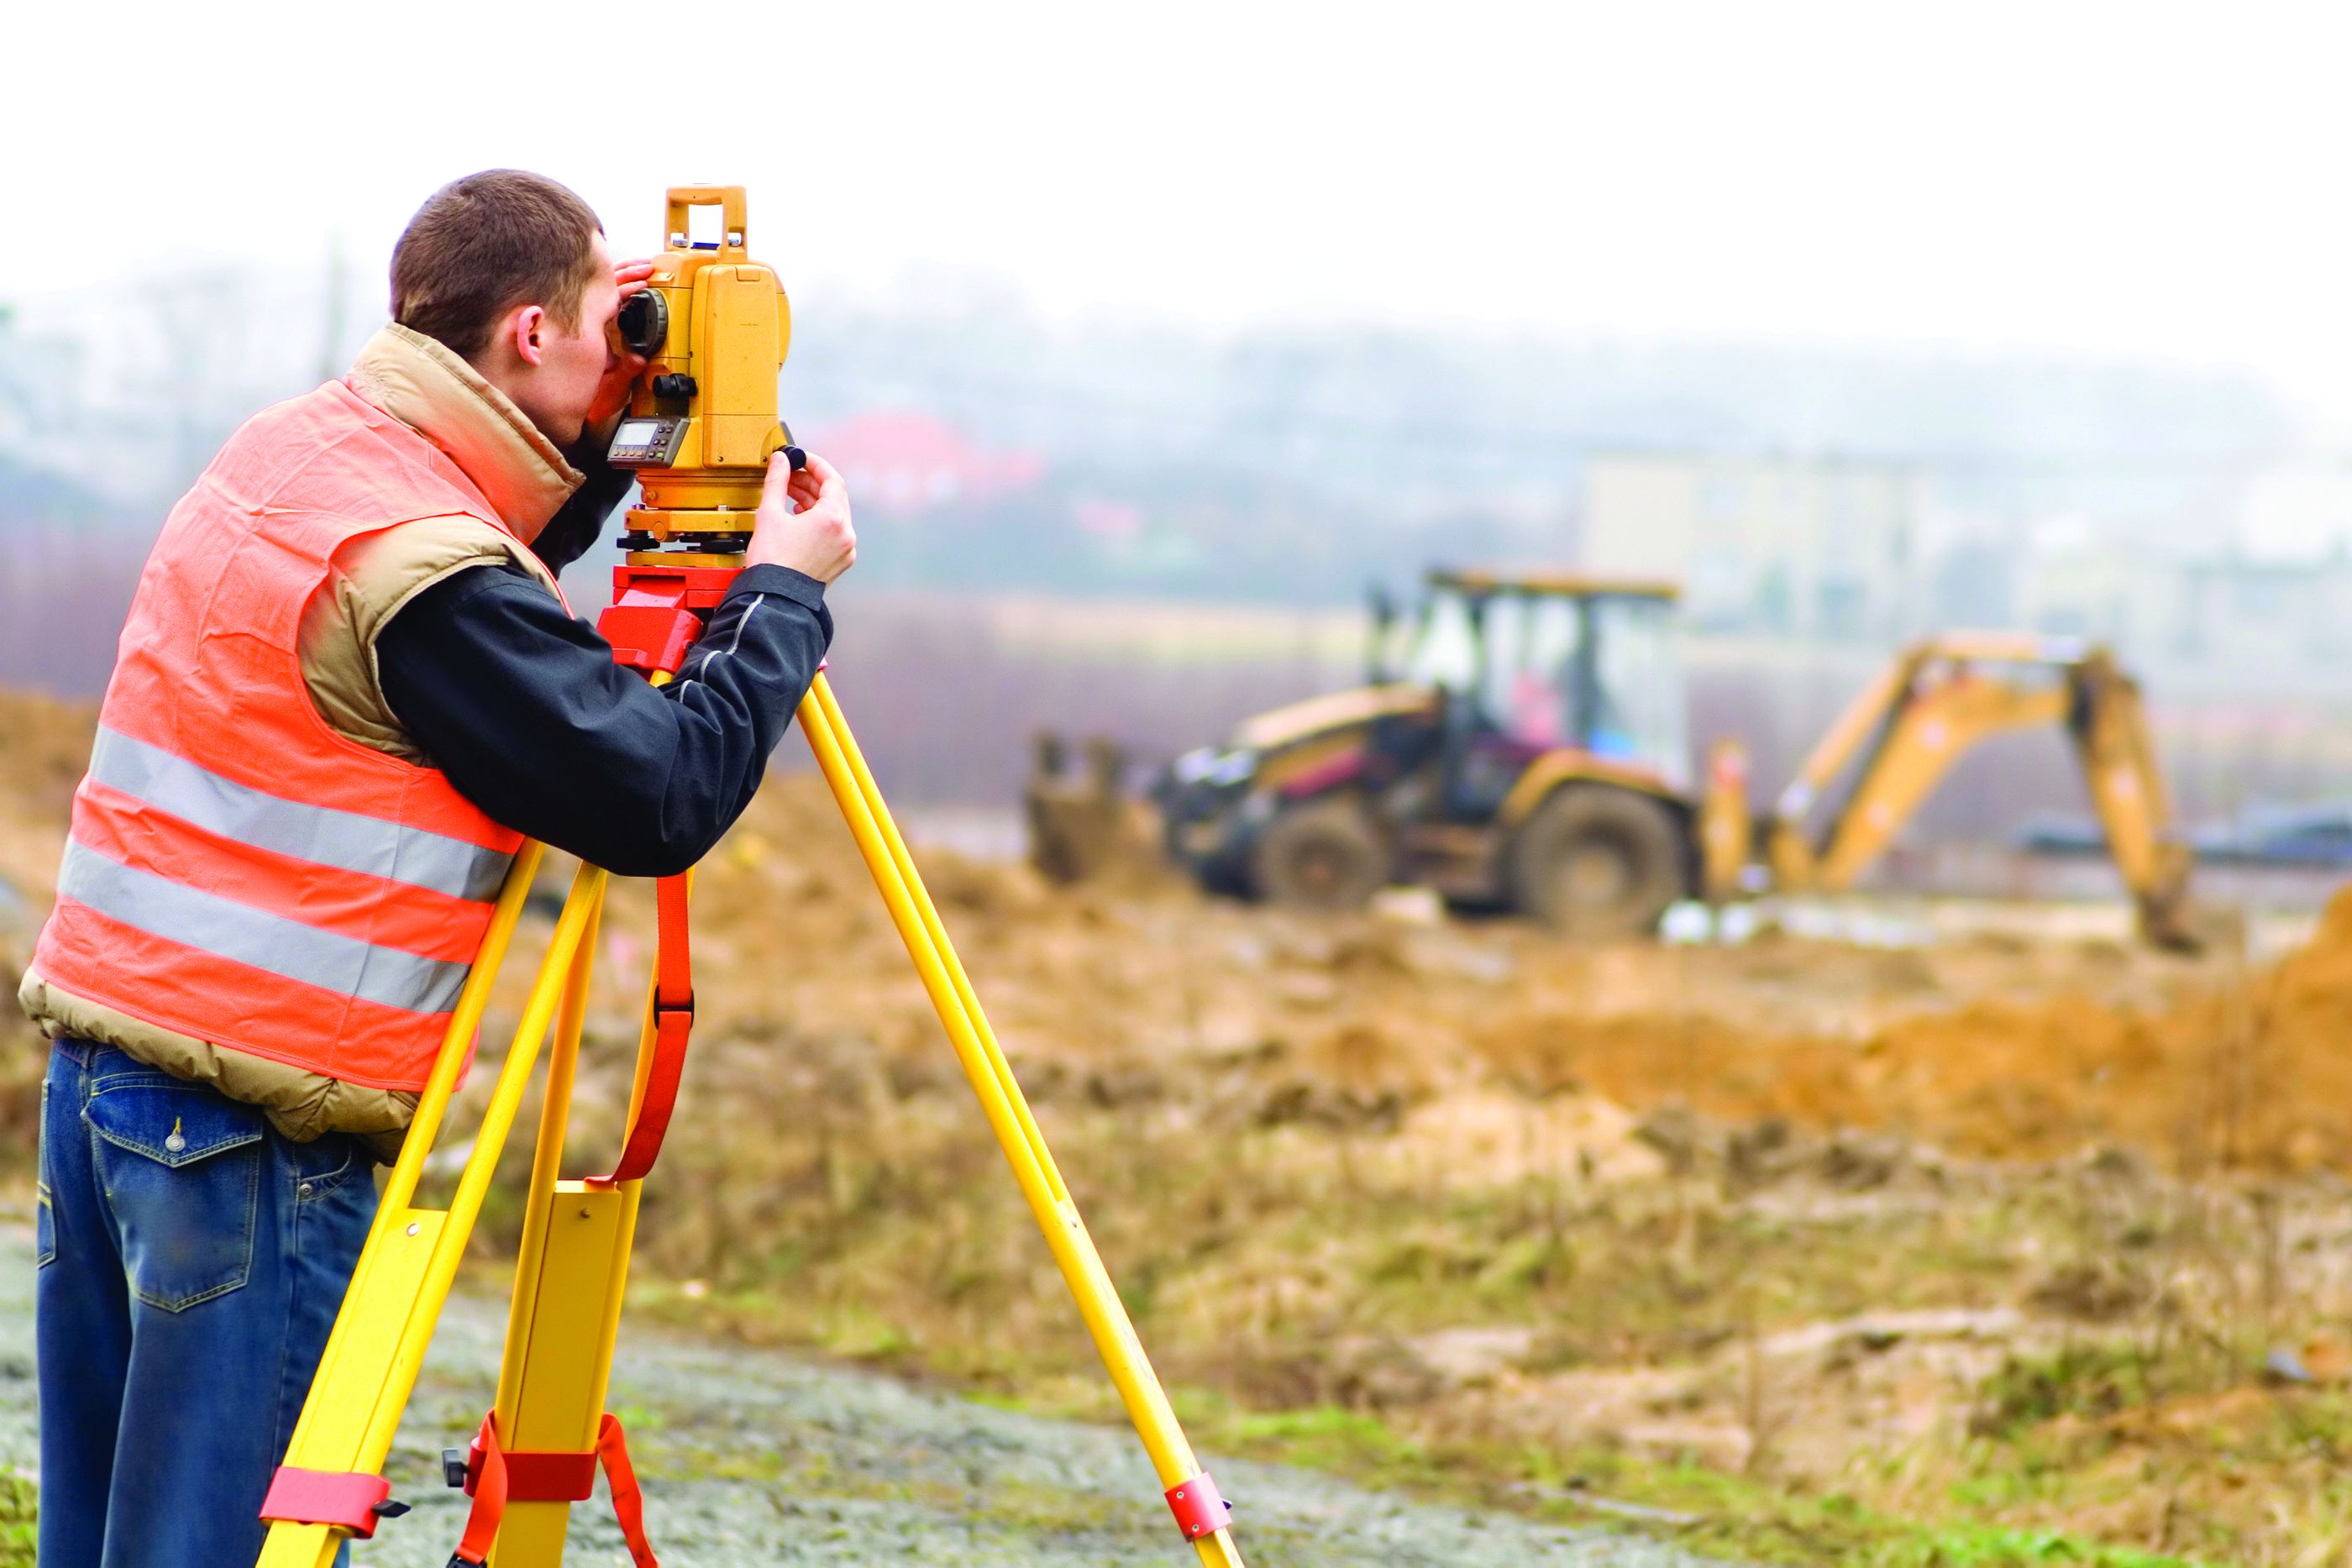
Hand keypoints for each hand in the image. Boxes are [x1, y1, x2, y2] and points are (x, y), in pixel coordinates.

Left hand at [588, 260, 659, 437]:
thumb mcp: (609, 387)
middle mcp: (585, 322)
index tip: (645, 280)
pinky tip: (626, 277)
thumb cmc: (587, 395)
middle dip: (627, 272)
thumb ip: (623, 373)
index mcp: (591, 332)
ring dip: (620, 273)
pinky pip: (598, 295)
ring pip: (599, 286)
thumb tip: (637, 359)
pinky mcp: (589, 324)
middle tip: (647, 266)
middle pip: (605, 286)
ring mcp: (584, 320)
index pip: (610, 299)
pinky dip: (614, 283)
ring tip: (640, 265)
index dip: (628, 287)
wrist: (570, 405)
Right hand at [746, 450, 855, 581]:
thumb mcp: (769, 514)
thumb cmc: (771, 562)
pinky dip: (819, 521)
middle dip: (811, 483)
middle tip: (790, 476)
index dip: (815, 464)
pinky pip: (834, 533)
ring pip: (834, 515)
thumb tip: (780, 460)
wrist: (774, 599)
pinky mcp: (839, 562)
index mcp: (833, 519)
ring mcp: (845, 550)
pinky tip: (799, 519)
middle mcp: (845, 534)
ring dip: (814, 502)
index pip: (832, 479)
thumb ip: (777, 481)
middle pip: (834, 497)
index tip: (800, 458)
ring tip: (790, 497)